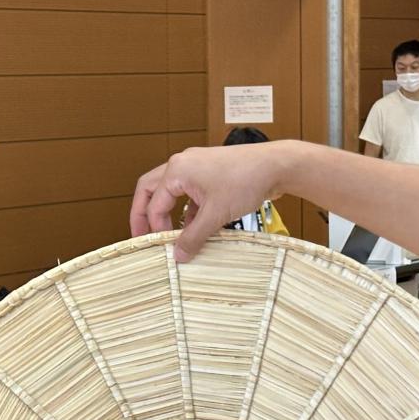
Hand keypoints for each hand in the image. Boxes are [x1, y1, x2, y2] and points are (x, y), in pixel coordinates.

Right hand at [130, 142, 291, 261]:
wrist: (276, 166)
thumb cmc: (246, 180)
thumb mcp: (215, 215)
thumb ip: (193, 236)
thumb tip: (179, 254)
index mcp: (177, 170)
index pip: (155, 204)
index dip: (156, 229)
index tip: (161, 247)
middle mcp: (182, 165)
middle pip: (151, 190)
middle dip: (145, 214)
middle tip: (142, 234)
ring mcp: (196, 167)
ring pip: (171, 192)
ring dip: (168, 212)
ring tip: (169, 234)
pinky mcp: (210, 173)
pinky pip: (190, 193)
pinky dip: (188, 210)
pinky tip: (195, 227)